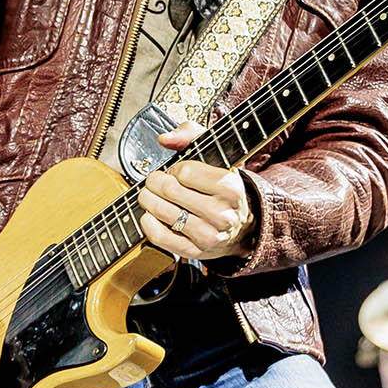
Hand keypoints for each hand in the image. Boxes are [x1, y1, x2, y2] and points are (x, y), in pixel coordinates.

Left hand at [137, 122, 253, 260]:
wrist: (240, 226)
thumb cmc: (221, 187)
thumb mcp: (216, 155)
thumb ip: (191, 135)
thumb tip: (164, 138)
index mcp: (231, 188)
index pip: (184, 172)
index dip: (174, 169)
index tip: (178, 172)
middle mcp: (222, 214)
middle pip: (170, 190)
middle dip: (155, 182)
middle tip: (156, 181)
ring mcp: (208, 236)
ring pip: (162, 212)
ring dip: (148, 200)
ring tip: (150, 195)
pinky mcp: (194, 252)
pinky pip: (160, 237)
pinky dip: (148, 223)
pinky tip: (150, 214)